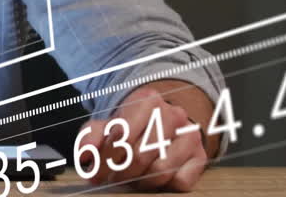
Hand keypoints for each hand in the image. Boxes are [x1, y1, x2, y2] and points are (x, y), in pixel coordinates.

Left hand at [76, 85, 208, 191]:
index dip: (105, 159)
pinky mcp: (200, 156)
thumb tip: (85, 153)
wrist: (164, 124)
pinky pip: (180, 181)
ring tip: (131, 177)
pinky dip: (164, 186)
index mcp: (147, 100)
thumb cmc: (131, 127)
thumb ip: (91, 136)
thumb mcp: (107, 126)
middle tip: (112, 178)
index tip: (95, 174)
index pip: (122, 136)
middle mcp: (172, 114)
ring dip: (141, 181)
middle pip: (140, 156)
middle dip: (121, 173)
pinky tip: (153, 177)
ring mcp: (189, 135)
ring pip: (160, 171)